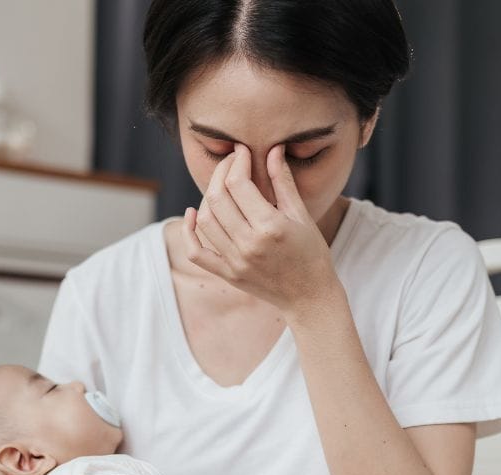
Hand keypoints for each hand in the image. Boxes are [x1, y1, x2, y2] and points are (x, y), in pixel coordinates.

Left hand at [183, 144, 341, 315]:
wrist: (309, 297)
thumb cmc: (312, 253)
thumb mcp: (302, 215)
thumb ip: (283, 182)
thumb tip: (273, 150)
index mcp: (271, 227)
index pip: (239, 184)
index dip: (238, 161)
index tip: (242, 151)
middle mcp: (249, 244)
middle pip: (217, 198)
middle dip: (220, 172)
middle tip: (230, 162)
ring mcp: (235, 261)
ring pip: (205, 220)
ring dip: (208, 196)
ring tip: (222, 186)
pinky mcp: (227, 274)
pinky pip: (196, 252)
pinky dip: (188, 231)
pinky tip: (192, 214)